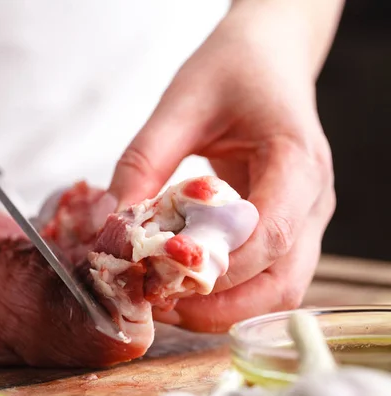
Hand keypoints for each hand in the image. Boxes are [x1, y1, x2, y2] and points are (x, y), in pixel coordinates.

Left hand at [109, 0, 342, 331]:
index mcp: (298, 160)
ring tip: (166, 299)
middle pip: (282, 281)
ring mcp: (305, 218)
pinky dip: (228, 293)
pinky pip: (266, 277)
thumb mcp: (182, 103)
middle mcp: (313, 199)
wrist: (269, 58)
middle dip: (219, 304)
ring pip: (278, 290)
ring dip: (223, 307)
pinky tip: (185, 284)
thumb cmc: (233, 70)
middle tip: (158, 300)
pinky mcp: (287, 227)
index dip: (219, 265)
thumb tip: (112, 221)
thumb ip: (146, 160)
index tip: (161, 272)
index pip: (271, 234)